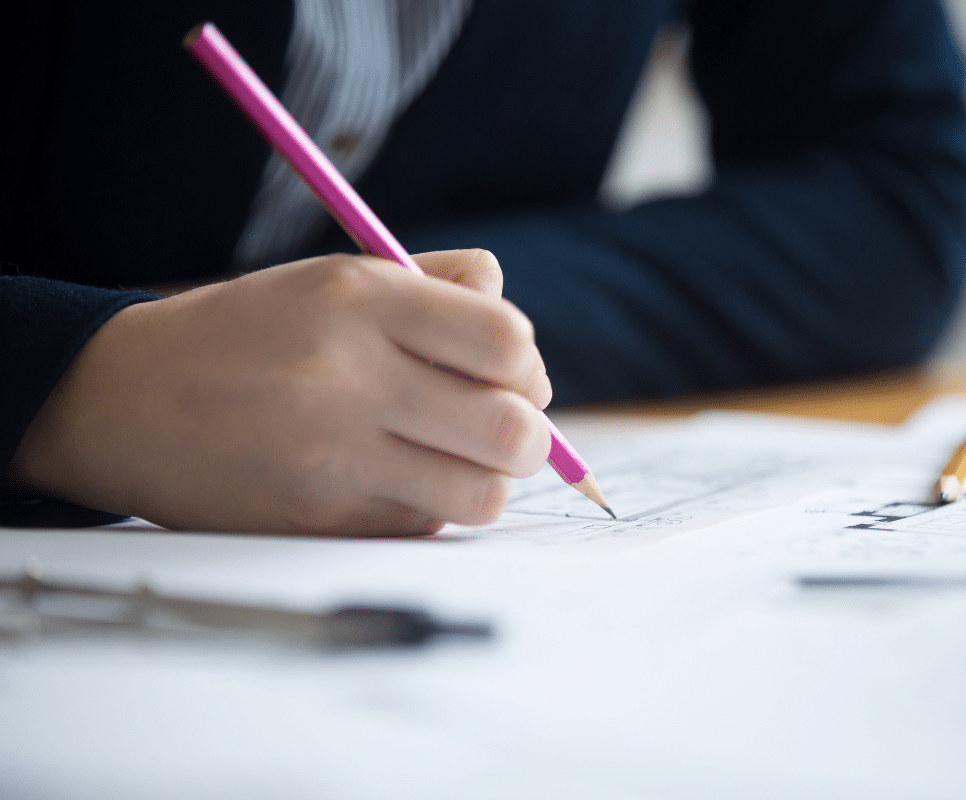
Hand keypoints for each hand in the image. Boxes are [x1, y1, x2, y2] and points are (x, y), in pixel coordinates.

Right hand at [10, 250, 552, 534]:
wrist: (128, 400)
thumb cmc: (251, 332)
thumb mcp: (337, 277)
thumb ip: (439, 285)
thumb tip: (515, 326)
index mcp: (362, 301)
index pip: (506, 342)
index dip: (526, 363)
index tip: (511, 370)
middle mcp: (351, 379)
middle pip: (515, 433)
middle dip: (530, 432)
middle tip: (505, 423)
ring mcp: (335, 459)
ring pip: (483, 495)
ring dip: (487, 477)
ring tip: (455, 455)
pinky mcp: (321, 521)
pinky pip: (426, 524)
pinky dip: (431, 504)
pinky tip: (394, 476)